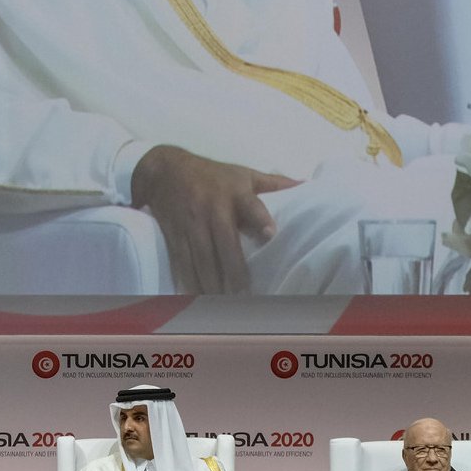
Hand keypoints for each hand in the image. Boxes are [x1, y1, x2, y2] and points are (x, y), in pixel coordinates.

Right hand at [133, 146, 299, 293]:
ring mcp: (192, 222)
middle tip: (243, 292)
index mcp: (235, 192)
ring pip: (202, 256)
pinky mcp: (175, 233)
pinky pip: (182, 260)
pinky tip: (196, 295)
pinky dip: (188, 279)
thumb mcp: (243, 173)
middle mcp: (213, 207)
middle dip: (232, 267)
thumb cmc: (213, 174)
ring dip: (211, 280)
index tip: (270, 233)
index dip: (260, 218)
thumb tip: (305, 184)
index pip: (250, 205)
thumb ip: (273, 183)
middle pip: (224, 240)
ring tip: (221, 301)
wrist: (165, 170)